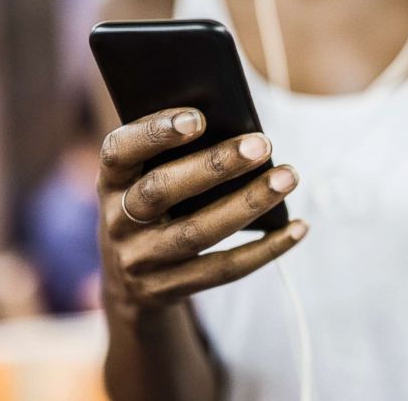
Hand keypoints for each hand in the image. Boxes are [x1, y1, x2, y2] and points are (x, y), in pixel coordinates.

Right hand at [96, 108, 306, 308]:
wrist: (128, 282)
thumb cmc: (152, 207)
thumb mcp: (143, 179)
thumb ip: (172, 154)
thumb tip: (236, 127)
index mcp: (110, 182)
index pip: (119, 151)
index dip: (154, 132)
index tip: (198, 118)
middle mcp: (117, 222)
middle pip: (162, 190)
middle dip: (215, 165)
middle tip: (262, 143)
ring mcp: (140, 260)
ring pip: (197, 232)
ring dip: (248, 203)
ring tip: (287, 177)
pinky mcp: (167, 290)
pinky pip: (222, 270)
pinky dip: (265, 248)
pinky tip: (298, 227)